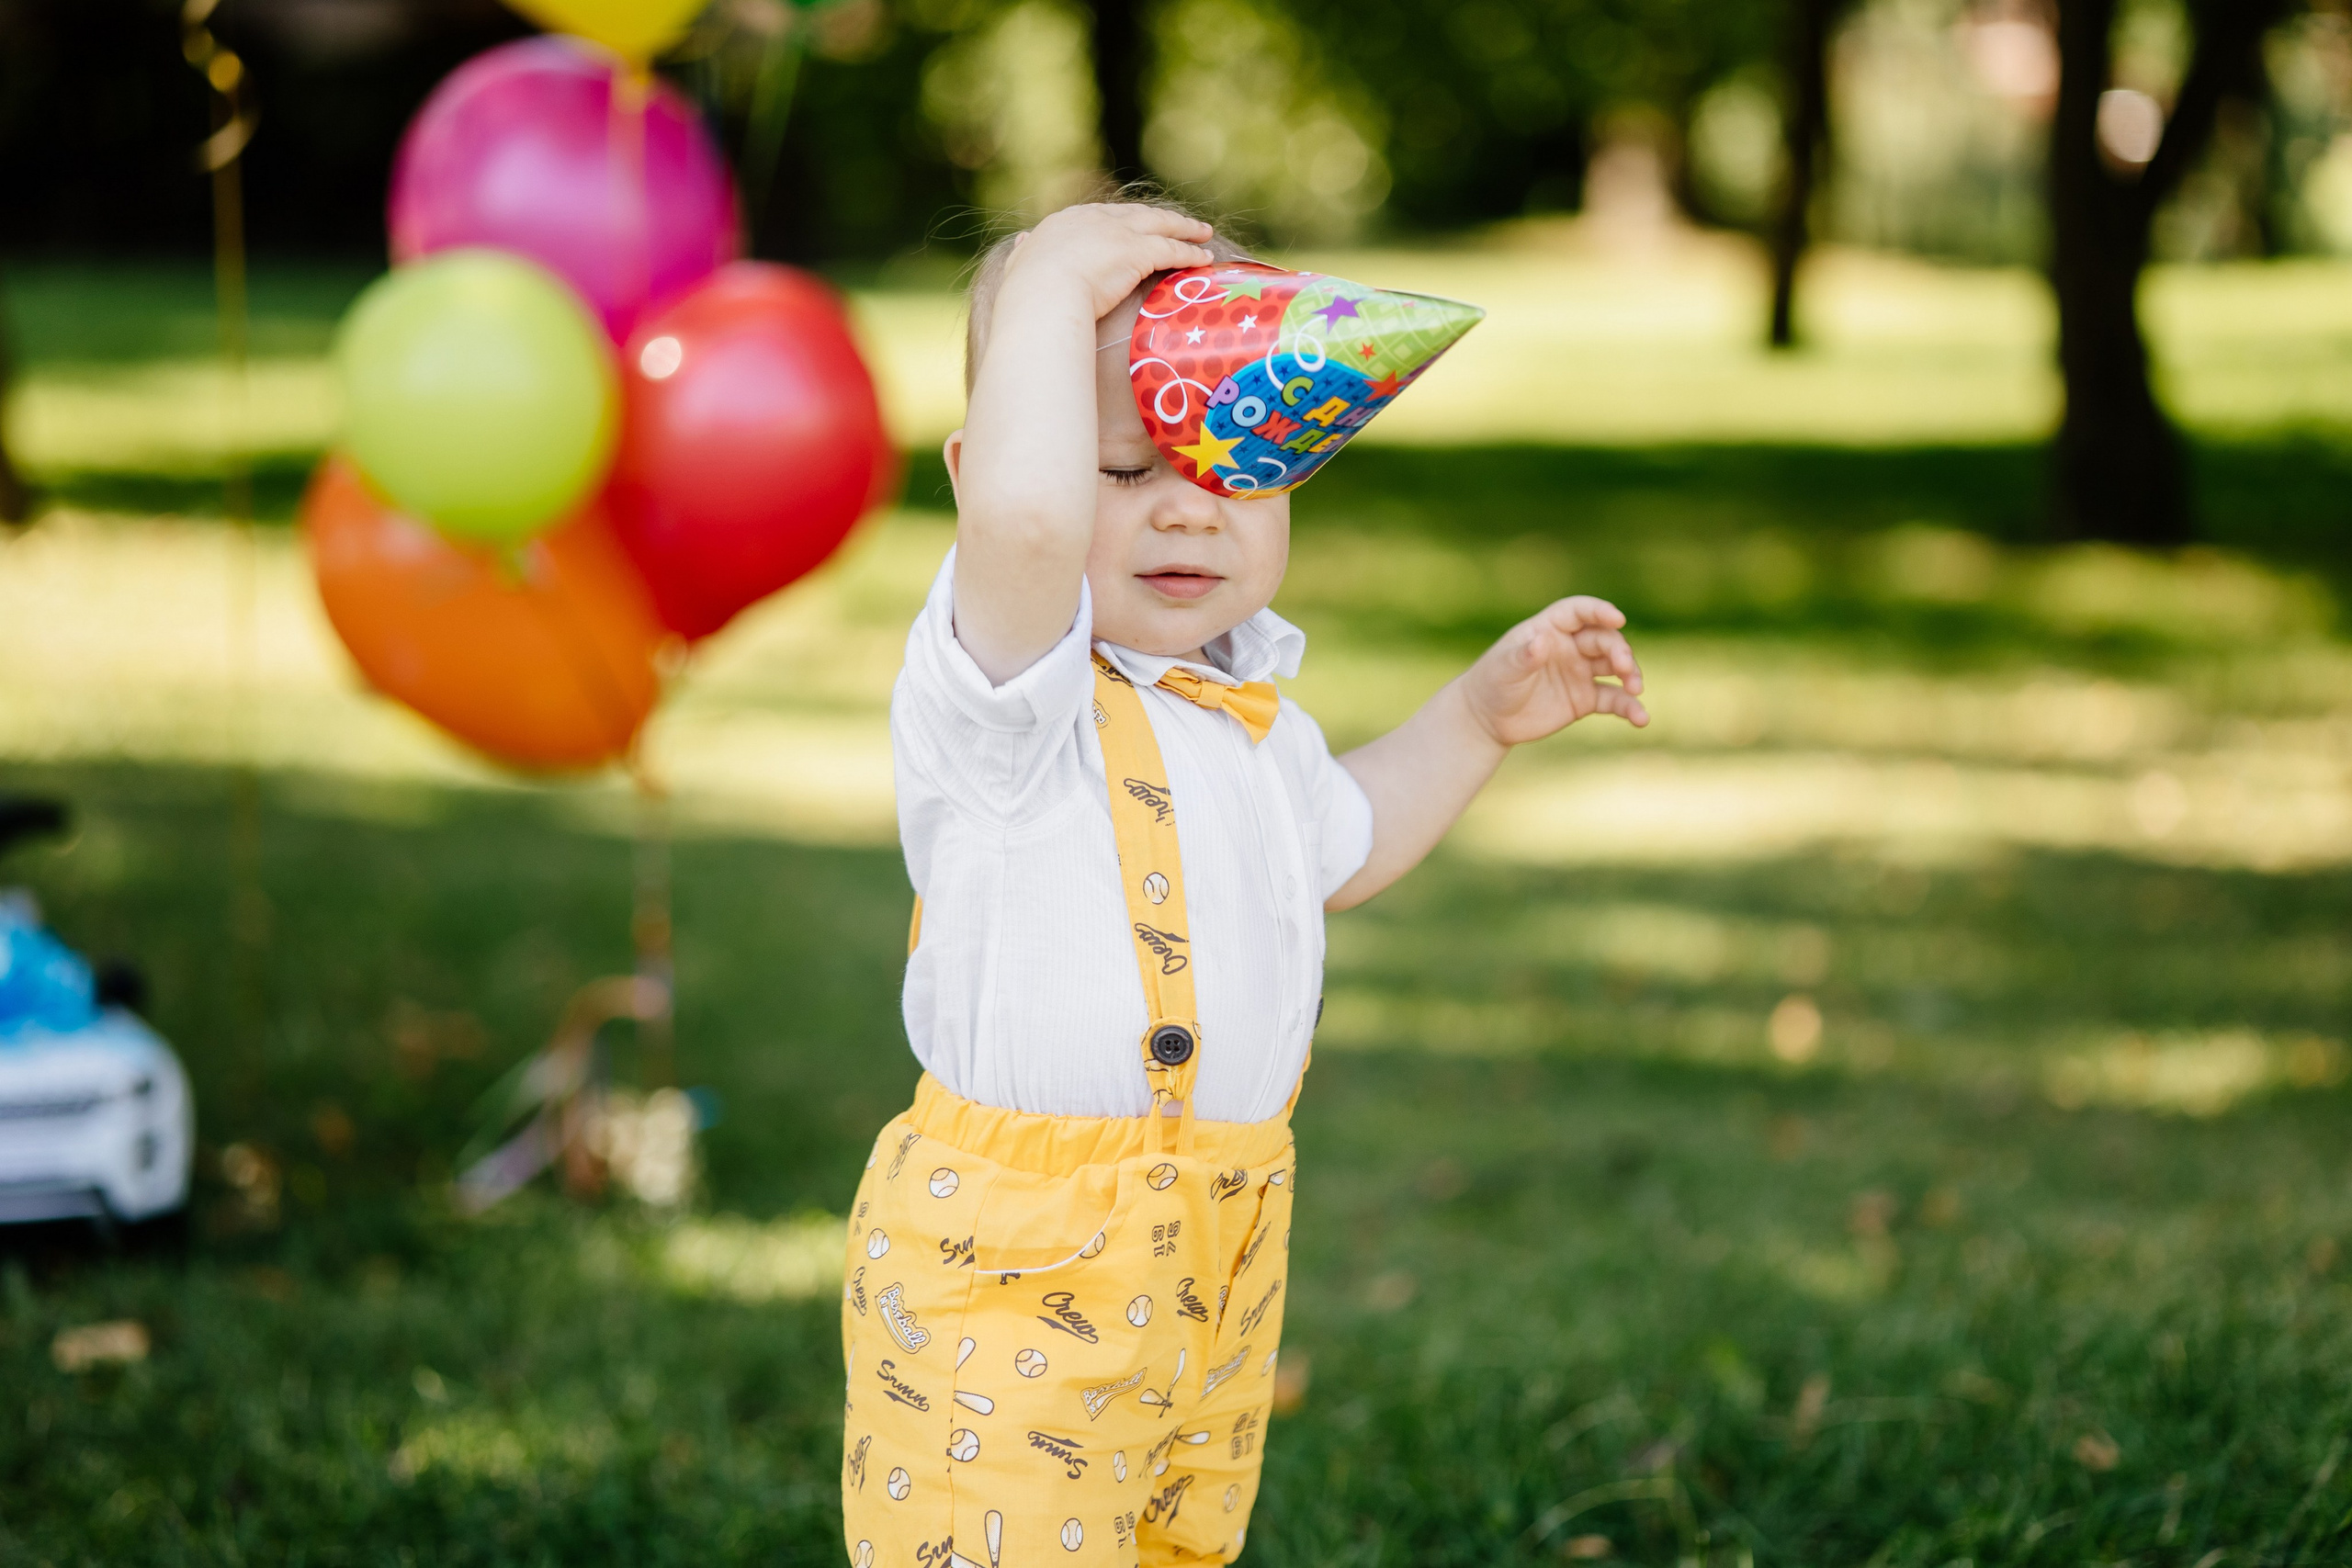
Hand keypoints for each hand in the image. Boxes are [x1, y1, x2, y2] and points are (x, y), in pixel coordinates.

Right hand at [993, 204, 1215, 331]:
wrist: (1042, 297)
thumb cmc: (1026, 294)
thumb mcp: (1019, 267)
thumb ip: (1024, 254)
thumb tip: (1022, 243)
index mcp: (1064, 223)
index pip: (1101, 217)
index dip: (1121, 221)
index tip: (1134, 226)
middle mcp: (1094, 219)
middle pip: (1137, 214)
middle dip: (1161, 219)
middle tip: (1182, 223)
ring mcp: (1118, 233)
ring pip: (1161, 225)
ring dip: (1185, 229)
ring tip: (1203, 233)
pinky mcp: (1138, 251)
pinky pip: (1172, 250)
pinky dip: (1190, 254)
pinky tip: (1204, 259)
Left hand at [1458, 596, 1647, 746]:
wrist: (1489, 720)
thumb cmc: (1492, 684)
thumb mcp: (1504, 669)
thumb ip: (1523, 656)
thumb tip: (1541, 642)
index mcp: (1549, 629)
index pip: (1579, 612)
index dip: (1599, 611)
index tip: (1618, 619)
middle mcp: (1571, 646)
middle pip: (1604, 640)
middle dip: (1619, 651)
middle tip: (1624, 667)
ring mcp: (1581, 672)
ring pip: (1615, 667)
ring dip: (1631, 674)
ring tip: (1635, 689)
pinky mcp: (1587, 699)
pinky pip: (1614, 700)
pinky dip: (1629, 708)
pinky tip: (1641, 718)